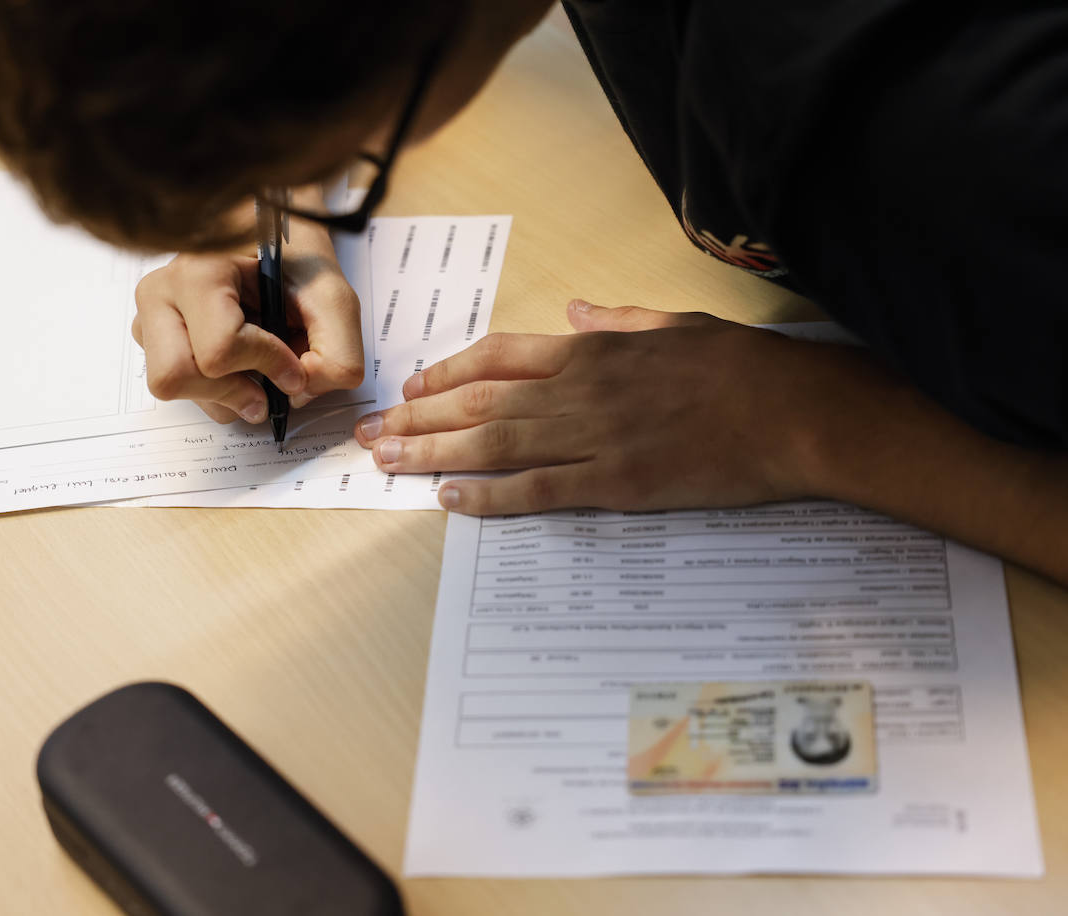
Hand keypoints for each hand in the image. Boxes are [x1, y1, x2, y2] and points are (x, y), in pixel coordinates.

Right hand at [132, 243, 363, 423]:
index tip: (294, 367)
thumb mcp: (333, 297)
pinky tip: (237, 365)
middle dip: (230, 392)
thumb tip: (300, 395)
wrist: (274, 228)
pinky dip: (211, 390)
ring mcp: (150, 312)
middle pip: (174, 376)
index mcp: (199, 270)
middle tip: (265, 387)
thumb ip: (338, 353)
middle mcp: (162, 290)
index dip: (267, 366)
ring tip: (254, 371)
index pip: (220, 349)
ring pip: (170, 386)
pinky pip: (174, 384)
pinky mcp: (152, 333)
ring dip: (221, 395)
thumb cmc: (294, 255)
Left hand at [353, 301, 898, 514]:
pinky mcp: (617, 483)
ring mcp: (594, 437)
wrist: (797, 413)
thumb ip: (616, 318)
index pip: (498, 355)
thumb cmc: (743, 367)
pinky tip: (450, 500)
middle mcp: (580, 388)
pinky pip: (537, 490)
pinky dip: (489, 495)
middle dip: (416, 416)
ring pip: (493, 443)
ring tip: (385, 461)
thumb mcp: (675, 323)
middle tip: (369, 432)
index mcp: (593, 349)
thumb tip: (573, 308)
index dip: (446, 371)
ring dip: (432, 453)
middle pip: (477, 400)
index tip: (412, 386)